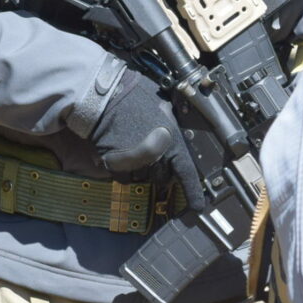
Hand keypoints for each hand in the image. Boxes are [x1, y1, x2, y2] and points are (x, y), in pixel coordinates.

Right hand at [86, 70, 200, 206]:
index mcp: (172, 141)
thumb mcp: (163, 106)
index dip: (193, 192)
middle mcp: (156, 156)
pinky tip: (121, 152)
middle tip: (152, 153)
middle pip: (162, 178)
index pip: (186, 173)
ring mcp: (135, 163)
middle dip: (160, 169)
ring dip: (141, 169)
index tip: (197, 206)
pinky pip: (124, 178)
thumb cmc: (134, 96)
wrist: (104, 96)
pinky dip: (123, 170)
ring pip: (143, 178)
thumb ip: (171, 124)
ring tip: (133, 147)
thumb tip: (174, 130)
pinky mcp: (115, 166)